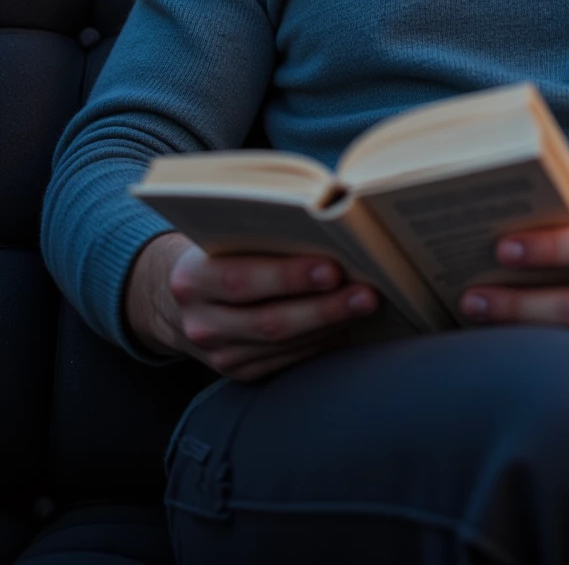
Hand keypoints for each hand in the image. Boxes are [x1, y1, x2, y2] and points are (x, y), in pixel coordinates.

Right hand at [125, 233, 378, 380]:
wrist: (177, 299)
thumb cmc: (217, 251)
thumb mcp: (223, 236)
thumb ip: (262, 232)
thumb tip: (330, 221)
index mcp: (192, 279)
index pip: (241, 279)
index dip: (289, 277)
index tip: (333, 268)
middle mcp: (200, 323)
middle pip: (269, 322)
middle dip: (324, 308)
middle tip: (367, 294)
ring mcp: (218, 355)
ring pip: (282, 346)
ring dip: (330, 326)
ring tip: (365, 306)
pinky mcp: (237, 373)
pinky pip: (286, 362)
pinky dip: (319, 343)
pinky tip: (345, 325)